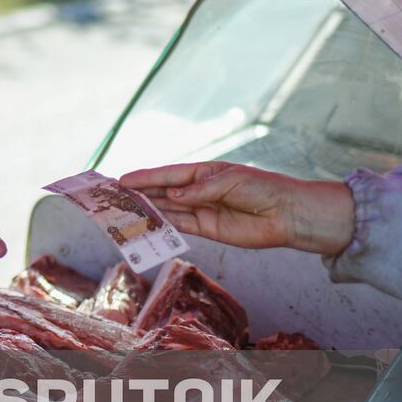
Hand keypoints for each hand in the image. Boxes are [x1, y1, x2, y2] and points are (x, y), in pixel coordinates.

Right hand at [119, 161, 354, 256]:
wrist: (288, 214)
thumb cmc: (263, 188)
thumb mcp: (230, 181)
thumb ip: (200, 190)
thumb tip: (172, 196)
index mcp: (204, 172)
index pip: (168, 174)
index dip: (145, 177)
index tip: (122, 179)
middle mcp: (199, 190)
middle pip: (163, 192)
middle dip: (139, 194)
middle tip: (113, 197)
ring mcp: (202, 210)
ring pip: (168, 210)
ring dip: (147, 211)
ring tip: (124, 212)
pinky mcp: (208, 229)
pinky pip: (181, 227)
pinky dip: (164, 226)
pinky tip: (148, 225)